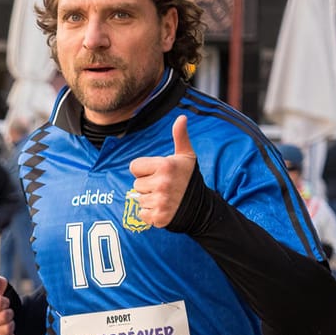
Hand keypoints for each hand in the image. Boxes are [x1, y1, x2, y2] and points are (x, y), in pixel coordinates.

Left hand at [126, 114, 198, 229]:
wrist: (201, 206)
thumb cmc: (189, 178)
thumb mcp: (186, 156)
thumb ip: (180, 136)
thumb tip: (181, 117)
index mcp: (165, 166)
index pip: (134, 167)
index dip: (144, 170)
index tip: (157, 172)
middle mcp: (162, 183)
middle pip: (136, 184)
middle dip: (147, 185)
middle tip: (163, 186)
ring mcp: (160, 201)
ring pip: (139, 199)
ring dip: (148, 200)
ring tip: (164, 197)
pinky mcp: (159, 217)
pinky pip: (142, 214)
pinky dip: (150, 214)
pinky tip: (163, 208)